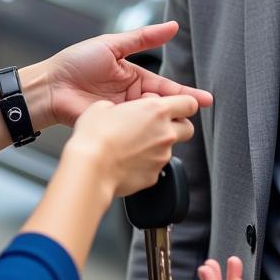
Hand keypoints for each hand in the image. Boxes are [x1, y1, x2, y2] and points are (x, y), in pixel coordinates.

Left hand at [39, 22, 212, 126]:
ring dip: (165, 123)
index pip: (165, 87)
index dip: (186, 94)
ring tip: (183, 126)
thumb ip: (143, 37)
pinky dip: (146, 134)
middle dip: (181, 111)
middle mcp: (131, 98)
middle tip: (199, 116)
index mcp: (134, 77)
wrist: (49, 86)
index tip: (205, 99)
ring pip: (151, 121)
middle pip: (162, 107)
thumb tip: (173, 26)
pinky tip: (158, 137)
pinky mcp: (113, 128)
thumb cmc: (75, 62)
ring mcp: (123, 115)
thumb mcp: (112, 45)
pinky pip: (134, 132)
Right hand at [66, 94, 197, 196]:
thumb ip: (119, 106)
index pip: (189, 103)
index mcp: (156, 111)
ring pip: (170, 149)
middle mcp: (165, 133)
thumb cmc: (94, 137)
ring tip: (134, 146)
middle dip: (177, 126)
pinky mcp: (154, 176)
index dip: (184, 103)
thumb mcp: (102, 106)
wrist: (90, 168)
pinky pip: (156, 167)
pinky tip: (128, 161)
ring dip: (158, 146)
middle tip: (158, 126)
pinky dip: (146, 163)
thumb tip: (115, 111)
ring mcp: (162, 157)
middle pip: (188, 128)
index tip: (176, 106)